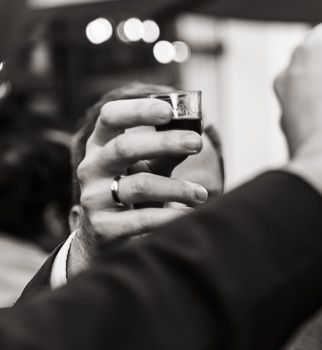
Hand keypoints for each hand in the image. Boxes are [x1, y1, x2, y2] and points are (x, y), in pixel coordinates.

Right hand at [69, 96, 208, 275]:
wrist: (104, 239)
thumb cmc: (132, 195)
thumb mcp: (147, 169)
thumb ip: (167, 152)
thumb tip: (196, 133)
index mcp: (99, 145)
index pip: (110, 117)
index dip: (138, 110)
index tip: (169, 110)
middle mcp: (91, 168)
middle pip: (124, 147)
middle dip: (164, 142)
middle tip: (196, 143)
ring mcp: (94, 198)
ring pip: (139, 185)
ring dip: (178, 188)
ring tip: (201, 194)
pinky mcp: (104, 227)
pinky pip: (143, 219)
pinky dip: (171, 216)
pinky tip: (190, 215)